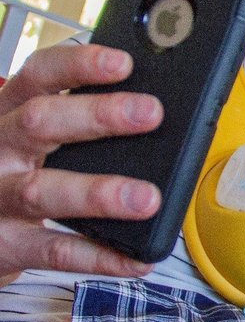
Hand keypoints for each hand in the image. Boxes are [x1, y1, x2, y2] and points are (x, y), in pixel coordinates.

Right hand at [0, 44, 162, 278]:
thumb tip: (152, 111)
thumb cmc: (18, 171)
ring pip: (42, 190)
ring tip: (147, 199)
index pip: (39, 75)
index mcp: (10, 113)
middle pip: (39, 122)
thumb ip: (78, 121)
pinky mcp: (3, 245)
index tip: (122, 62)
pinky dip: (99, 256)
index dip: (78, 65)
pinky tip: (137, 259)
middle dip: (98, 116)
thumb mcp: (36, 136)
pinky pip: (53, 251)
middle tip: (151, 113)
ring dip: (98, 193)